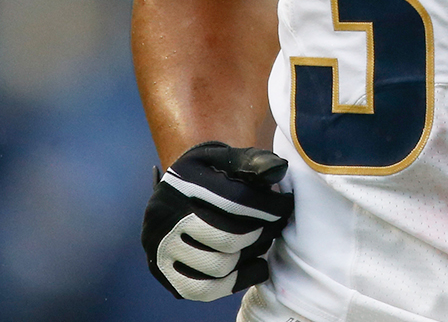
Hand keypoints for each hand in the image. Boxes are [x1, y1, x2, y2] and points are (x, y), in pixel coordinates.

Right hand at [141, 142, 291, 300]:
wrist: (171, 195)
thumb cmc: (206, 174)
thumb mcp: (222, 158)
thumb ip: (251, 161)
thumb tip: (278, 170)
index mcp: (183, 181)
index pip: (236, 201)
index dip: (270, 207)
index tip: (286, 206)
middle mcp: (164, 215)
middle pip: (229, 237)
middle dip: (263, 232)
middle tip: (277, 225)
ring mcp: (162, 247)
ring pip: (219, 266)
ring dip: (251, 255)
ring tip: (262, 240)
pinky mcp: (165, 273)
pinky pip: (205, 290)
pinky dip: (237, 280)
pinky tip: (254, 264)